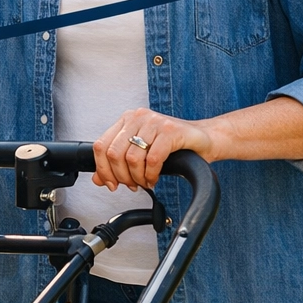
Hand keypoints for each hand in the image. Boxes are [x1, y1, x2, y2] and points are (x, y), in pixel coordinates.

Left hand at [92, 108, 216, 190]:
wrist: (204, 139)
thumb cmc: (173, 146)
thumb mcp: (140, 154)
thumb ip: (117, 164)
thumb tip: (98, 180)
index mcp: (126, 120)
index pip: (100, 146)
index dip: (103, 169)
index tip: (111, 184)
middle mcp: (137, 117)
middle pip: (114, 153)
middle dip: (121, 176)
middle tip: (132, 185)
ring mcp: (154, 122)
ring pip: (132, 158)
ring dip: (138, 178)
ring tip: (145, 182)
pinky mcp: (170, 130)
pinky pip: (153, 159)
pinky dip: (151, 174)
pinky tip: (154, 178)